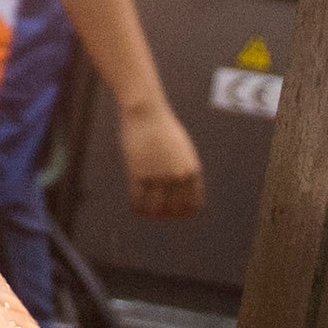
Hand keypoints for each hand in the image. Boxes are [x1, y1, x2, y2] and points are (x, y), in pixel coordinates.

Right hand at [120, 103, 204, 217]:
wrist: (146, 113)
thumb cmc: (163, 128)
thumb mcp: (181, 149)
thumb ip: (182, 168)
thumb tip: (178, 189)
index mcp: (192, 171)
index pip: (193, 204)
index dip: (184, 212)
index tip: (175, 212)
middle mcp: (178, 177)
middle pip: (173, 208)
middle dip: (166, 214)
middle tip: (157, 214)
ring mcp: (159, 176)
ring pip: (155, 208)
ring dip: (150, 213)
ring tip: (145, 212)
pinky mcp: (139, 174)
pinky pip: (138, 199)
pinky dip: (137, 207)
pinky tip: (135, 208)